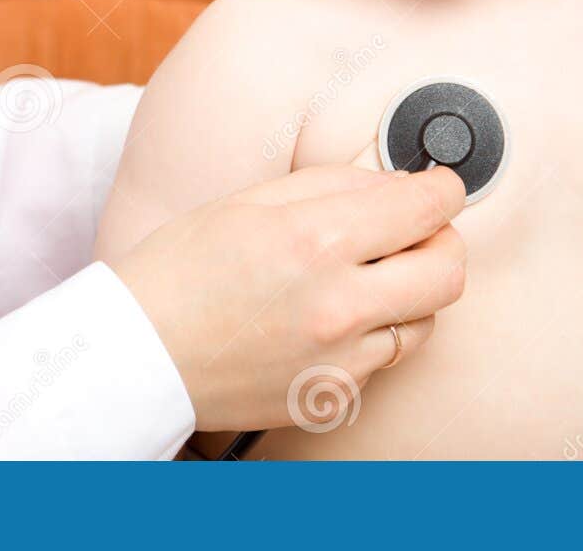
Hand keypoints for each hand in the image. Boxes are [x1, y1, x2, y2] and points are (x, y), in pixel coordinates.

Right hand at [108, 163, 466, 431]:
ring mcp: (338, 361)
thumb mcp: (250, 201)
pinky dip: (370, 335)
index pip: (424, 209)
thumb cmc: (178, 271)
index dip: (443, 190)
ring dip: (410, 292)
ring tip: (365, 278)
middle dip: (443, 241)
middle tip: (417, 231)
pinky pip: (381, 361)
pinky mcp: (331, 399)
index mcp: (315, 241)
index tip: (441, 187)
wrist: (134, 355)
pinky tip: (329, 319)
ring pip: (425, 322)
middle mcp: (337, 306)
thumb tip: (396, 184)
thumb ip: (333, 186)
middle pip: (448, 272)